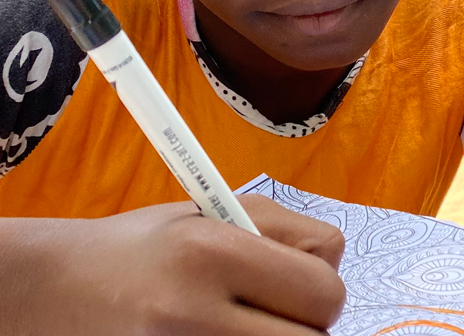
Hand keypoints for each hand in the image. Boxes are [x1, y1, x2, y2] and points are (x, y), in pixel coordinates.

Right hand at [2, 195, 345, 334]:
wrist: (56, 289)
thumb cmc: (149, 246)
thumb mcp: (213, 213)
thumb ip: (285, 232)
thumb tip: (333, 267)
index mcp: (212, 251)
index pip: (323, 289)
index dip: (321, 288)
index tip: (295, 283)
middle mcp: (192, 309)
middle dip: (304, 325)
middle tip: (272, 311)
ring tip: (241, 322)